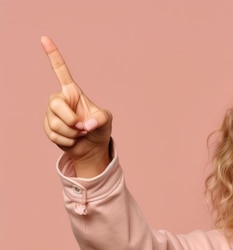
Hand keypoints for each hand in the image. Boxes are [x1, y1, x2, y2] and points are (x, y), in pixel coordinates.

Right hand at [41, 35, 111, 176]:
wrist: (92, 147)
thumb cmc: (99, 129)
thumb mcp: (106, 121)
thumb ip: (100, 119)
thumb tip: (86, 125)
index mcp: (72, 92)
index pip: (61, 71)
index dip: (53, 55)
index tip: (44, 38)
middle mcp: (60, 100)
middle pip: (54, 104)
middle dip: (70, 120)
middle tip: (82, 128)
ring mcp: (52, 114)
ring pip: (55, 123)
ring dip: (72, 134)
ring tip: (80, 134)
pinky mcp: (49, 128)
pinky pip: (54, 135)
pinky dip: (68, 142)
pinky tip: (73, 141)